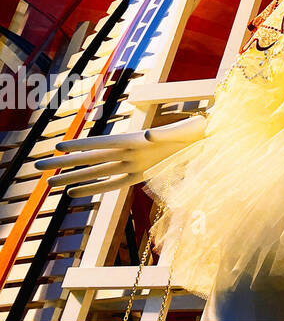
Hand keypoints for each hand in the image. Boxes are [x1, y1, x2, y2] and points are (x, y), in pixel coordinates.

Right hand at [33, 115, 206, 196]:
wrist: (210, 139)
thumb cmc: (199, 129)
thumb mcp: (186, 129)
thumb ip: (166, 133)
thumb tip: (146, 135)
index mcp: (138, 138)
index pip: (104, 143)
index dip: (82, 145)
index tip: (58, 146)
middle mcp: (131, 151)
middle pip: (92, 159)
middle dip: (65, 163)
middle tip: (37, 166)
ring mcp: (134, 163)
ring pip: (97, 172)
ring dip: (73, 177)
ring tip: (48, 184)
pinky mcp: (141, 174)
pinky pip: (113, 183)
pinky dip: (94, 187)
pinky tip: (74, 191)